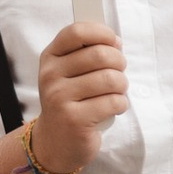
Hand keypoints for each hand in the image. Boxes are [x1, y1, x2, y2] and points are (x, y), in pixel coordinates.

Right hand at [31, 22, 129, 173]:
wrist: (56, 142)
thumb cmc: (71, 101)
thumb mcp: (70, 73)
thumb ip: (88, 52)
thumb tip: (116, 41)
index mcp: (50, 58)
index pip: (76, 32)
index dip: (102, 33)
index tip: (114, 42)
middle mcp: (50, 76)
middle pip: (100, 54)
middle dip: (119, 62)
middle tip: (119, 73)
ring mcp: (59, 98)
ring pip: (110, 79)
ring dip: (122, 86)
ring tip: (116, 92)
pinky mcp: (74, 120)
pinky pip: (114, 102)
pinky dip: (121, 104)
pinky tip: (112, 108)